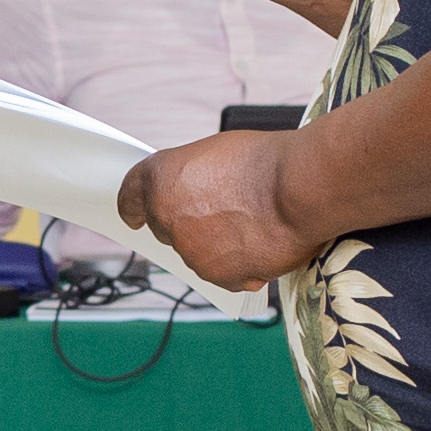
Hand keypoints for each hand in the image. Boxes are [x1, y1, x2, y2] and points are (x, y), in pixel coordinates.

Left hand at [113, 132, 318, 290]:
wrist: (300, 189)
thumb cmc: (268, 162)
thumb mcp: (217, 153)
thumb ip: (194, 178)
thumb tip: (197, 196)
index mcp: (161, 180)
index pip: (130, 197)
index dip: (133, 207)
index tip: (135, 216)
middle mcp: (167, 219)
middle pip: (167, 228)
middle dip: (188, 223)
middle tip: (223, 212)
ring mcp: (191, 252)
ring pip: (198, 253)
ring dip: (218, 245)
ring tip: (255, 223)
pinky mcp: (218, 277)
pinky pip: (225, 274)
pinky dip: (241, 265)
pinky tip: (263, 244)